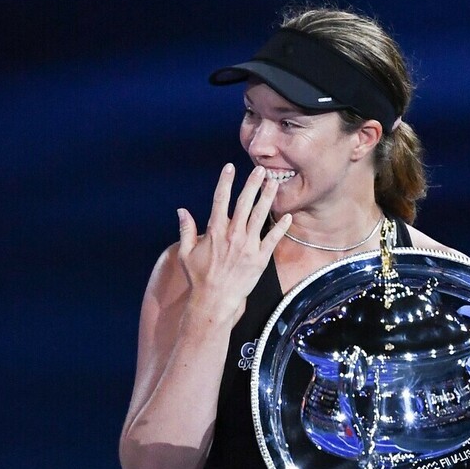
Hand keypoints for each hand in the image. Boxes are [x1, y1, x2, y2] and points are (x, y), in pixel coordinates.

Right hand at [176, 163, 290, 324]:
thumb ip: (186, 229)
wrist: (214, 300)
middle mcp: (233, 235)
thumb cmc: (199, 278)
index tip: (230, 168)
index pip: (220, 200)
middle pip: (244, 203)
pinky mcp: (260, 258)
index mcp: (215, 231)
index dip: (225, 182)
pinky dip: (281, 227)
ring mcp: (248, 246)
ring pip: (260, 216)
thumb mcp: (186, 253)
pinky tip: (288, 216)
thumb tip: (182, 210)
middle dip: (253, 184)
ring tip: (275, 184)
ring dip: (268, 198)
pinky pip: (273, 239)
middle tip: (261, 170)